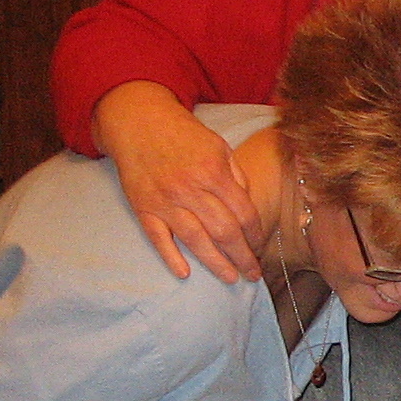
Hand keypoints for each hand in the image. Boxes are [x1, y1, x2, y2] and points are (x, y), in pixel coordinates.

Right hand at [92, 82, 265, 284]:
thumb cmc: (183, 135)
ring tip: (231, 278)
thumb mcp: (219, 146)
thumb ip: (236, 175)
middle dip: (243, 256)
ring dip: (216, 264)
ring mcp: (166, 200)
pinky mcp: (143, 207)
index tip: (260, 246)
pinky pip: (159, 238)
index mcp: (215, 172)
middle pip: (224, 231)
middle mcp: (191, 189)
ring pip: (196, 240)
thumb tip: (248, 206)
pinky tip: (185, 273)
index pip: (244, 212)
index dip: (256, 234)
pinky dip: (171, 257)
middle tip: (253, 273)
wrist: (139, 122)